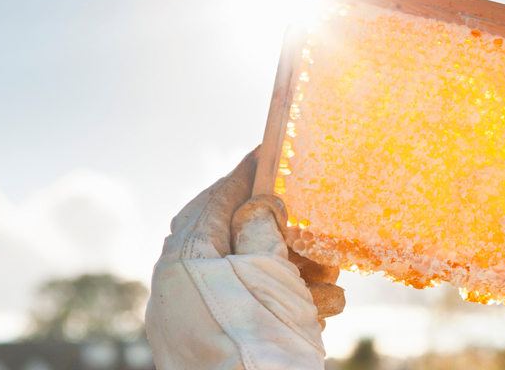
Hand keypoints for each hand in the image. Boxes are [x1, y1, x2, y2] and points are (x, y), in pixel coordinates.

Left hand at [145, 150, 343, 368]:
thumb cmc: (257, 342)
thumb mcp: (268, 271)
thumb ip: (261, 228)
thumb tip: (257, 205)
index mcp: (182, 262)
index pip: (211, 201)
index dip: (242, 176)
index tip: (265, 154)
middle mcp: (178, 291)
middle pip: (228, 241)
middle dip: (274, 232)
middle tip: (304, 222)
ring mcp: (192, 324)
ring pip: (245, 280)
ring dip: (291, 273)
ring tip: (326, 277)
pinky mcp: (213, 349)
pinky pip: (248, 313)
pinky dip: (284, 305)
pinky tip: (319, 311)